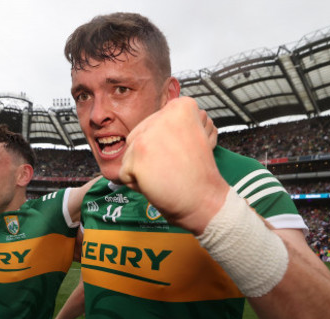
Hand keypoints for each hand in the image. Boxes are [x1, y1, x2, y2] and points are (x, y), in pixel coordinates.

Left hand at [119, 97, 228, 234]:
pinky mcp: (137, 156)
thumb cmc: (197, 174)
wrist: (205, 201)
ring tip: (168, 175)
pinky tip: (159, 184)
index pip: (152, 126)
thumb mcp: (189, 136)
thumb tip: (144, 129)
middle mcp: (162, 115)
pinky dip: (137, 185)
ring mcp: (148, 135)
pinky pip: (124, 173)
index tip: (183, 155)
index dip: (164, 146)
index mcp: (180, 107)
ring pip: (129, 155)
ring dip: (143, 171)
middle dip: (150, 158)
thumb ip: (166, 127)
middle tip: (175, 168)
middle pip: (137, 138)